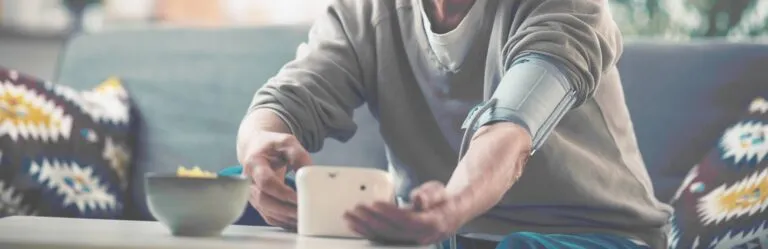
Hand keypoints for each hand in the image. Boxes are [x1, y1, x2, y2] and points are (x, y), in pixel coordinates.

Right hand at [238, 130, 311, 229]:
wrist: (255, 148)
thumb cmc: (271, 145)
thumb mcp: (287, 143)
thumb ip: (299, 156)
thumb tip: (310, 174)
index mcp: (254, 164)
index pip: (266, 182)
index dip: (282, 192)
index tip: (298, 198)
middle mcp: (248, 182)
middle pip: (265, 201)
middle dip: (285, 209)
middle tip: (305, 212)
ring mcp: (251, 194)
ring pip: (267, 212)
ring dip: (286, 218)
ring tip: (305, 219)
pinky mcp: (258, 203)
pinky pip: (270, 217)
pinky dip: (284, 222)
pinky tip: (297, 222)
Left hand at [343, 181, 464, 244]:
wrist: (449, 214)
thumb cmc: (442, 201)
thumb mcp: (439, 191)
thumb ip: (429, 195)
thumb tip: (418, 199)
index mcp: (432, 223)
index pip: (408, 220)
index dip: (390, 213)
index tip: (375, 203)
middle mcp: (420, 236)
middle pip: (392, 230)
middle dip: (372, 219)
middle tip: (357, 208)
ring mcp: (409, 241)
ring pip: (384, 236)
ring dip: (364, 227)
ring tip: (349, 216)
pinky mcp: (400, 241)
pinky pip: (381, 238)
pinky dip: (365, 232)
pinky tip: (354, 225)